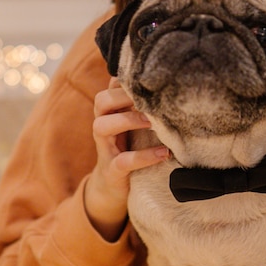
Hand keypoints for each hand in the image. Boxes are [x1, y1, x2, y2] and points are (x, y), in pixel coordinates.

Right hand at [85, 77, 169, 241]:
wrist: (112, 186)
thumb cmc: (127, 148)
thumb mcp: (133, 125)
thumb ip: (140, 106)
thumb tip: (165, 84)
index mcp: (109, 113)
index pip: (111, 88)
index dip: (126, 80)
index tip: (151, 79)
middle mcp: (102, 126)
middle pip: (101, 101)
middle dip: (123, 96)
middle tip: (150, 100)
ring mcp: (104, 148)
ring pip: (102, 126)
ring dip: (128, 120)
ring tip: (153, 123)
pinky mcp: (112, 169)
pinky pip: (123, 160)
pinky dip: (144, 157)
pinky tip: (163, 153)